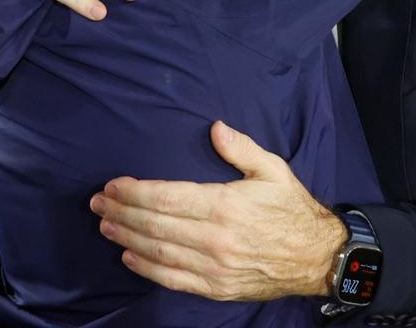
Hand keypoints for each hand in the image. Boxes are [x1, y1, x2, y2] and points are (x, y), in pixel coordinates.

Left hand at [88, 121, 346, 301]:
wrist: (318, 259)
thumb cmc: (293, 210)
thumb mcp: (273, 170)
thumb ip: (241, 148)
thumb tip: (215, 128)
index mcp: (226, 205)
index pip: (166, 197)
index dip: (134, 192)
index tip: (112, 186)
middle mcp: (216, 238)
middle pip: (155, 224)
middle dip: (121, 212)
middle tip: (97, 203)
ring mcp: (215, 267)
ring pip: (159, 252)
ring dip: (127, 238)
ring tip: (105, 225)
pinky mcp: (218, 288)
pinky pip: (174, 279)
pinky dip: (147, 269)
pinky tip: (129, 256)